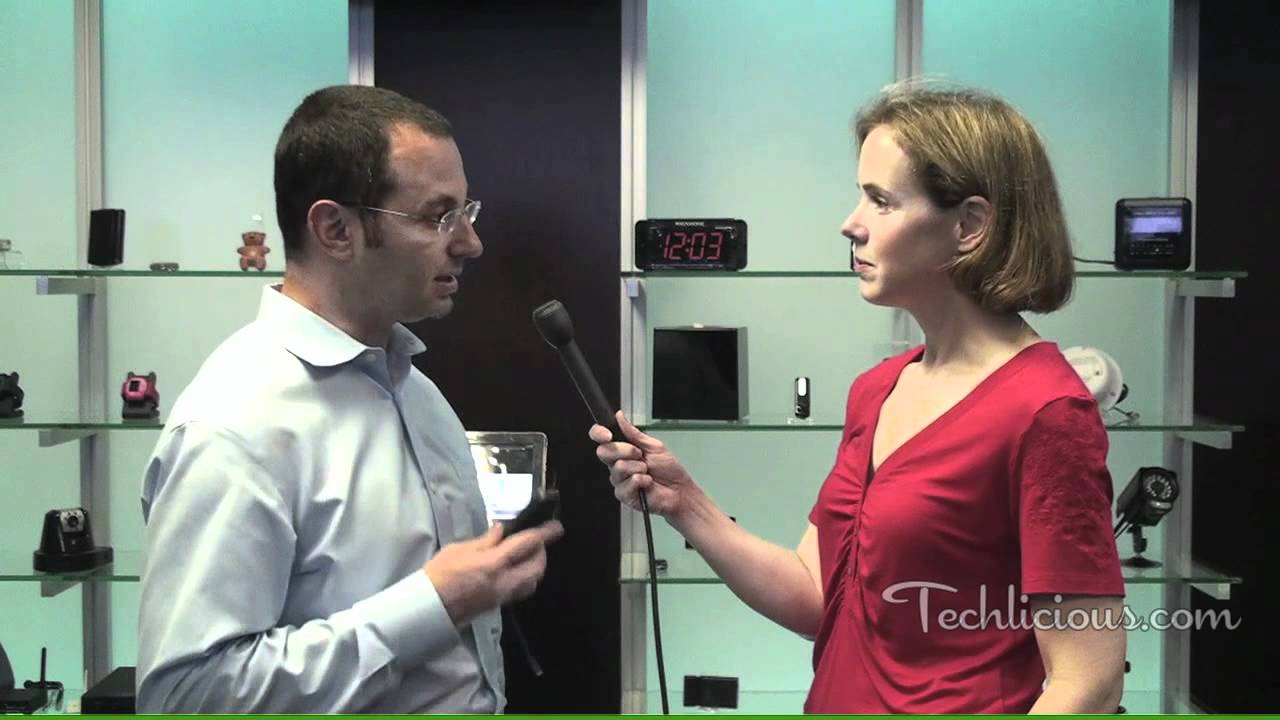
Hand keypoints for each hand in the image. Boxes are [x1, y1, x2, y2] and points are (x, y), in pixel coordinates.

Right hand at [425, 519, 563, 625]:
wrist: (429, 607)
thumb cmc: (439, 574)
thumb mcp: (459, 549)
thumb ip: (484, 541)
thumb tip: (501, 531)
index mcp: (494, 564)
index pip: (526, 545)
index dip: (544, 535)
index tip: (556, 527)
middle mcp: (503, 582)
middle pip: (537, 568)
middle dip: (542, 553)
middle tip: (535, 542)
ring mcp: (502, 596)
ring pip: (532, 582)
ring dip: (535, 567)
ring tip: (525, 555)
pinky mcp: (497, 605)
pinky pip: (520, 590)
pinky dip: (525, 577)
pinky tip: (514, 569)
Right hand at [589, 410, 696, 518]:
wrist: (678, 490)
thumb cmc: (669, 470)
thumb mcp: (654, 445)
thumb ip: (634, 432)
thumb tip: (620, 417)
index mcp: (622, 450)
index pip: (601, 439)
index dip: (599, 433)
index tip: (607, 435)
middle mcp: (617, 464)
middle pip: (604, 451)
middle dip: (626, 450)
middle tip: (640, 455)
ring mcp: (619, 480)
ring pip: (618, 467)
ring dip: (638, 467)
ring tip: (647, 471)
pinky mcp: (623, 494)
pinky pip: (627, 483)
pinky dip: (642, 481)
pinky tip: (647, 483)